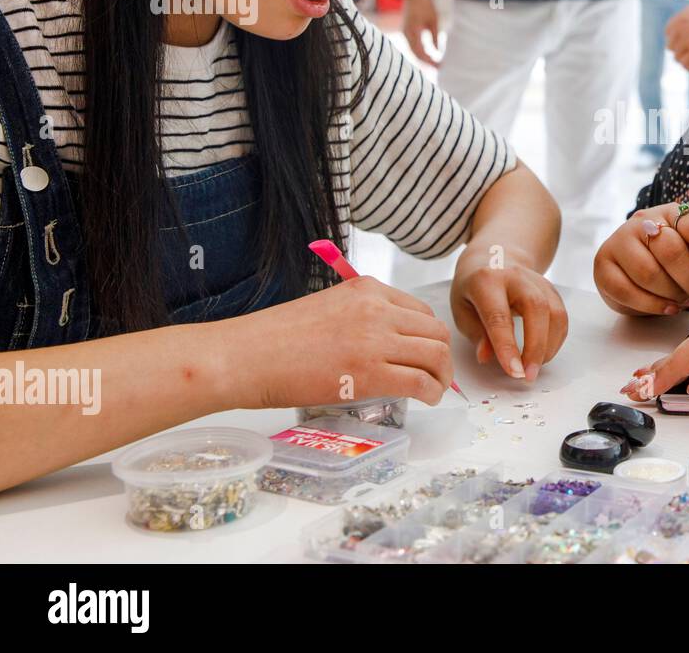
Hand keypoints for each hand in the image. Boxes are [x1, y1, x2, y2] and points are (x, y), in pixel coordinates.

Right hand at [231, 276, 453, 409]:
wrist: (246, 355)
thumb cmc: (275, 337)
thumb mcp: (327, 307)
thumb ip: (361, 316)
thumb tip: (386, 341)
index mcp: (367, 290)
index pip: (420, 310)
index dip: (430, 335)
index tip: (428, 352)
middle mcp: (377, 309)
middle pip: (435, 332)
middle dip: (442, 356)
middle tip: (438, 375)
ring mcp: (375, 340)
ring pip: (435, 356)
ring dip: (442, 376)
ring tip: (434, 389)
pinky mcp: (369, 373)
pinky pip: (419, 382)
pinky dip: (431, 393)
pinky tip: (427, 399)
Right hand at [402, 0, 440, 65]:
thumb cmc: (425, 6)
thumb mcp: (433, 21)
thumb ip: (435, 37)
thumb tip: (438, 53)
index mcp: (412, 31)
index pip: (420, 52)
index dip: (429, 61)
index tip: (439, 66)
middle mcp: (406, 34)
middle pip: (415, 54)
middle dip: (427, 63)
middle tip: (439, 68)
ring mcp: (405, 33)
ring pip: (413, 51)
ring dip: (423, 59)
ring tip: (436, 64)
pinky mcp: (406, 32)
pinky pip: (412, 46)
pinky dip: (420, 52)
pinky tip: (430, 56)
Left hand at [450, 251, 568, 380]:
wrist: (494, 256)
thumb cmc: (474, 286)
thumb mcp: (461, 308)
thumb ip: (476, 333)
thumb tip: (487, 357)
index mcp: (486, 280)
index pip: (499, 316)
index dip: (507, 346)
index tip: (514, 372)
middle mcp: (515, 276)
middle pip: (537, 308)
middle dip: (536, 346)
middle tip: (528, 376)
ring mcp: (538, 280)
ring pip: (555, 312)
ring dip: (548, 346)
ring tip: (534, 367)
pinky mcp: (552, 289)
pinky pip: (562, 316)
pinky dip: (556, 340)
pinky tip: (543, 353)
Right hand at [593, 203, 688, 316]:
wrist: (632, 269)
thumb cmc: (670, 262)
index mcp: (672, 213)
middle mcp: (643, 222)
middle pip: (672, 250)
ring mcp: (619, 241)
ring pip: (649, 273)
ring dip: (673, 294)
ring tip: (685, 303)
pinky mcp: (603, 265)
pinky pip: (627, 290)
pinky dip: (652, 305)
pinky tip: (668, 308)